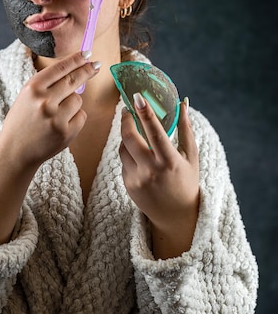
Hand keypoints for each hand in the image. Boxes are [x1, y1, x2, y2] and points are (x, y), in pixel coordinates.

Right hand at [0, 50, 100, 169]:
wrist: (16, 151)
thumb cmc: (22, 121)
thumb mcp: (26, 97)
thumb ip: (48, 84)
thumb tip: (76, 69)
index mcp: (32, 88)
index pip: (60, 68)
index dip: (76, 59)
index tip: (87, 54)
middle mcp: (45, 101)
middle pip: (74, 80)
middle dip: (87, 71)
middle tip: (95, 65)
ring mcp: (56, 118)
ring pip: (78, 99)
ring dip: (73, 103)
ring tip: (56, 114)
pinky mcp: (66, 132)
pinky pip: (81, 116)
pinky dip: (75, 119)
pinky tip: (61, 125)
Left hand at [119, 94, 199, 257]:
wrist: (175, 216)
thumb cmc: (187, 182)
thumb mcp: (191, 156)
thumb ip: (186, 128)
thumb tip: (183, 102)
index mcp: (169, 161)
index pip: (154, 132)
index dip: (144, 113)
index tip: (137, 97)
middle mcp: (151, 170)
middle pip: (129, 138)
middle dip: (126, 120)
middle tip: (128, 110)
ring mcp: (137, 179)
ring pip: (123, 148)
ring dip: (127, 137)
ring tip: (137, 134)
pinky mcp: (128, 184)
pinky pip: (123, 162)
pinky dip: (129, 154)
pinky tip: (139, 156)